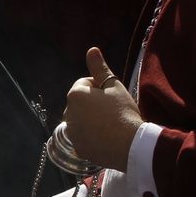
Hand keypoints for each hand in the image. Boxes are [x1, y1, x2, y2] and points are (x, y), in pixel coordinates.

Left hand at [63, 47, 143, 169]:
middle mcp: (67, 113)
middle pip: (82, 102)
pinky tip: (108, 136)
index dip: (101, 87)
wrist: (129, 145)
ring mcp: (71, 131)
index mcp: (74, 95)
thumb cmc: (123, 111)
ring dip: (93, 119)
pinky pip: (85, 136)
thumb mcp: (114, 86)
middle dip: (94, 103)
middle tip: (114, 110)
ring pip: (82, 119)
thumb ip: (99, 68)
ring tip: (112, 123)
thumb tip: (91, 50)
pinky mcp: (77, 147)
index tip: (113, 96)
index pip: (85, 83)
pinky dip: (93, 135)